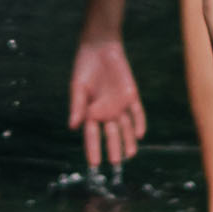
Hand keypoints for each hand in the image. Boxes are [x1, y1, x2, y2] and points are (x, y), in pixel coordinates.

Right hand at [65, 34, 146, 182]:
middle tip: (115, 163)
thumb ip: (77, 106)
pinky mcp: (131, 96)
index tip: (94, 164)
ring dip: (128, 140)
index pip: (92, 135)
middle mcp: (106, 112)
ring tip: (130, 154)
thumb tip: (73, 126)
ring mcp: (120, 105)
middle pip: (111, 134)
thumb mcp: (78, 87)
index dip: (93, 149)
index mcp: (91, 113)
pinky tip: (140, 133)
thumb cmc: (85, 67)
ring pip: (126, 127)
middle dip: (113, 148)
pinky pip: (137, 112)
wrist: (100, 47)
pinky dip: (139, 122)